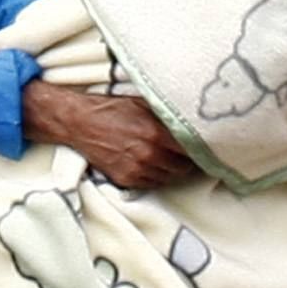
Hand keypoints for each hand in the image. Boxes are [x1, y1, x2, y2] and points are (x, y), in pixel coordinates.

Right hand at [21, 80, 185, 189]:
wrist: (80, 123)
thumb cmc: (112, 110)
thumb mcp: (142, 103)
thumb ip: (166, 114)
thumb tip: (190, 118)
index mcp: (156, 133)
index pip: (191, 149)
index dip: (200, 149)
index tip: (206, 148)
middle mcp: (150, 154)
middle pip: (183, 168)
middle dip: (187, 161)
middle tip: (185, 154)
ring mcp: (138, 170)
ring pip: (169, 178)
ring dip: (171, 170)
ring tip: (167, 158)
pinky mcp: (127, 180)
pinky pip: (152, 184)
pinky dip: (155, 176)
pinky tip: (151, 163)